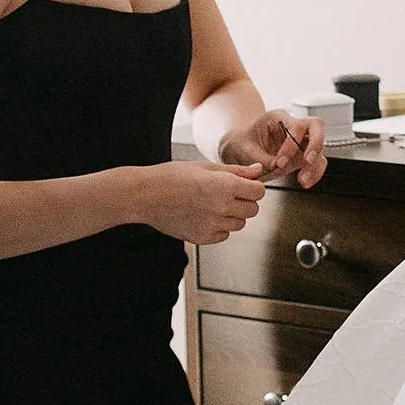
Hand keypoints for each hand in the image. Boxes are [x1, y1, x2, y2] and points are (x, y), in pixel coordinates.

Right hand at [126, 161, 268, 243]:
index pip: (259, 192)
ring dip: (232, 215)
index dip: (253, 187)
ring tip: (212, 204)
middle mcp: (222, 207)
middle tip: (227, 194)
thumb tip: (258, 171)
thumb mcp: (205, 167)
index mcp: (225, 186)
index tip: (245, 186)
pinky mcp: (203, 237)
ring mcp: (213, 225)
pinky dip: (219, 227)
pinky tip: (203, 215)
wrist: (146, 195)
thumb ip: (236, 171)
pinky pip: (224, 234)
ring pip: (240, 224)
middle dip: (245, 201)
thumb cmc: (172, 177)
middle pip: (253, 210)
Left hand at [218, 109, 328, 188]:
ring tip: (303, 180)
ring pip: (320, 147)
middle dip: (315, 145)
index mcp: (278, 118)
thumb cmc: (242, 144)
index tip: (280, 162)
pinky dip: (314, 173)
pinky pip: (317, 162)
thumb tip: (279, 167)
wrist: (241, 150)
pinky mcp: (302, 155)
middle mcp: (293, 127)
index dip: (291, 145)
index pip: (296, 125)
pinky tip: (306, 182)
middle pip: (316, 127)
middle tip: (308, 161)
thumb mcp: (245, 150)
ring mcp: (300, 141)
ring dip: (315, 165)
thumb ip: (262, 159)